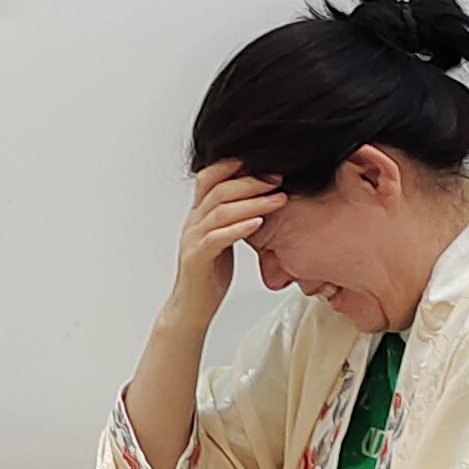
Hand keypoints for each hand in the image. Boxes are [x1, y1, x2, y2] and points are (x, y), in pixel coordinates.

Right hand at [160, 163, 287, 335]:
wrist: (190, 308)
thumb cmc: (209, 275)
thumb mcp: (223, 239)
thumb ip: (233, 218)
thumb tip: (259, 200)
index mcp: (198, 216)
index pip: (208, 178)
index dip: (230, 165)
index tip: (259, 160)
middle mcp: (193, 223)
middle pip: (219, 190)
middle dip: (250, 181)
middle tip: (277, 179)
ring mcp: (193, 240)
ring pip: (220, 211)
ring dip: (252, 203)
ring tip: (278, 200)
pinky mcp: (197, 259)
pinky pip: (217, 238)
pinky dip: (239, 228)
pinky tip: (258, 224)